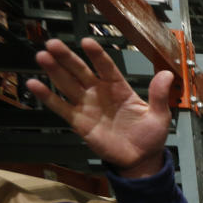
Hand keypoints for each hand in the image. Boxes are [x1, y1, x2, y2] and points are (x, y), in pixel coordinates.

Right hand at [26, 38, 174, 177]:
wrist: (141, 160)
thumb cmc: (150, 136)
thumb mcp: (160, 116)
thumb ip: (159, 96)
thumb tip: (167, 75)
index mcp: (119, 88)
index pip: (106, 67)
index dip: (97, 55)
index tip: (87, 42)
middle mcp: (100, 93)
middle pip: (81, 71)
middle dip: (67, 58)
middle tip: (53, 43)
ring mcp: (88, 106)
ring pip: (68, 85)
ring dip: (55, 71)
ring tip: (42, 56)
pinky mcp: (79, 122)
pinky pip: (61, 107)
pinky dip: (48, 97)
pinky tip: (35, 84)